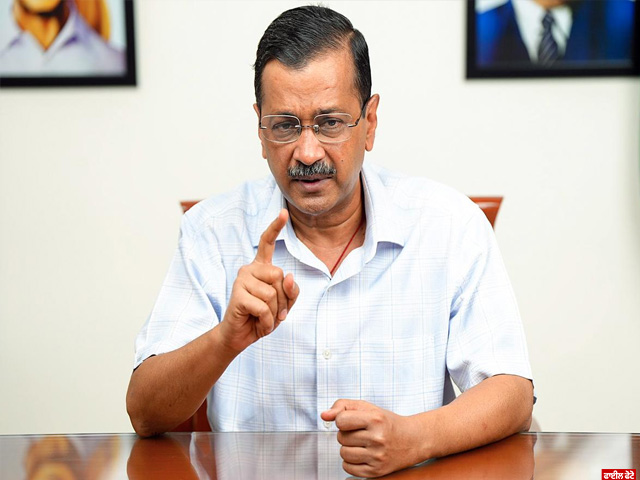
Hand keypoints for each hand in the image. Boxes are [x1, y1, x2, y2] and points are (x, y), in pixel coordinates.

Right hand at [219, 209, 298, 353]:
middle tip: (272, 312)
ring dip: (274, 313)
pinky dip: (266, 321)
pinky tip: (258, 324)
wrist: (239, 336)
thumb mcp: (283, 305)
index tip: (283, 212)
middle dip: (282, 300)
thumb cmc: (261, 318)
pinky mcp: (238, 294)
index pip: (267, 243)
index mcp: (261, 268)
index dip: (275, 227)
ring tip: (263, 318)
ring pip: (272, 293)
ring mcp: (241, 280)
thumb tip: (288, 276)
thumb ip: (290, 291)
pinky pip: (264, 307)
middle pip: (280, 276)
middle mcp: (249, 269)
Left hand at [321, 400, 419, 477]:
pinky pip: (348, 468)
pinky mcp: (376, 471)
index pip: (341, 420)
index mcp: (375, 420)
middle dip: (347, 434)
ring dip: (348, 448)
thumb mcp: (367, 407)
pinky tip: (362, 454)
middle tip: (361, 432)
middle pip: (341, 437)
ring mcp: (377, 457)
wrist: (412, 440)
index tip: (352, 421)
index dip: (343, 420)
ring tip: (361, 443)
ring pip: (343, 453)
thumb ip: (343, 406)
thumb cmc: (386, 422)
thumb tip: (324, 416)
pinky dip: (350, 461)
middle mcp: (377, 439)